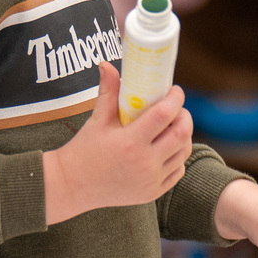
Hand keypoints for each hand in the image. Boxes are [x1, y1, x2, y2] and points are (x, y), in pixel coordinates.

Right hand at [42, 62, 192, 222]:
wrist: (73, 186)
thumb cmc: (85, 149)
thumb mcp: (97, 119)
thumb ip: (108, 91)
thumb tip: (107, 64)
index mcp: (130, 143)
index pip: (164, 115)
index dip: (175, 99)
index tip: (174, 90)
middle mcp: (144, 163)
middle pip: (182, 134)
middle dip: (184, 116)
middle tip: (177, 108)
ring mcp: (151, 180)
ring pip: (183, 152)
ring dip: (184, 135)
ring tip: (174, 125)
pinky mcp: (153, 192)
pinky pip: (178, 170)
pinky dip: (178, 156)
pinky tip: (168, 146)